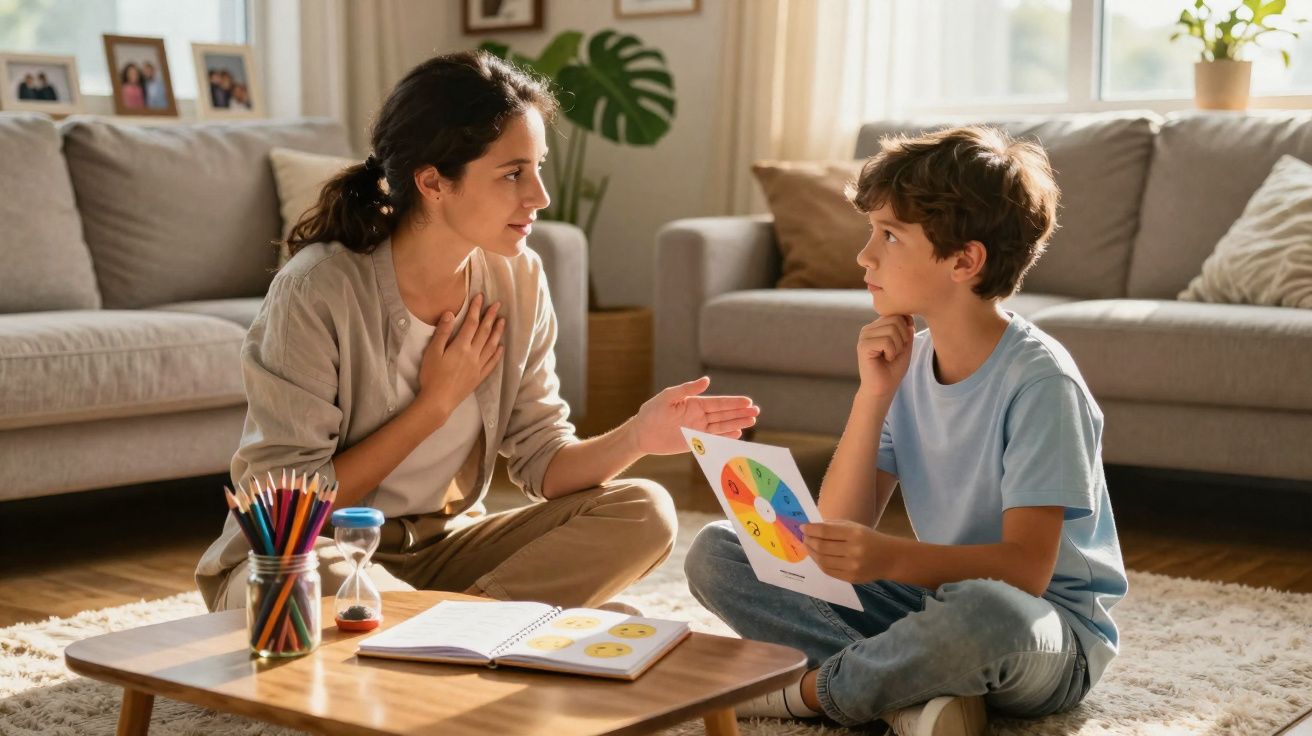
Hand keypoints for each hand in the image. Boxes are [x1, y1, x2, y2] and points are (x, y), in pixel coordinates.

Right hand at [416, 293, 504, 424]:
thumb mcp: (432, 352)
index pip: (471, 323)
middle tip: (498, 304)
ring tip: (502, 321)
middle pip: (484, 332)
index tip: (481, 297)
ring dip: (497, 332)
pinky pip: (492, 363)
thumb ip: (442, 333)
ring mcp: (478, 366)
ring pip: (491, 345)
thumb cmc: (432, 376)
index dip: (476, 309)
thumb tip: (450, 314)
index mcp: (461, 347)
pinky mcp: (479, 377)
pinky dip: (498, 353)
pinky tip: (501, 347)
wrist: (438, 401)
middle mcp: (473, 355)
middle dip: (491, 316)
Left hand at [630, 376, 759, 454]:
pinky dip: (725, 438)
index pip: (718, 403)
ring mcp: (698, 430)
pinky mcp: (694, 443)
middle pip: (724, 414)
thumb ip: (687, 389)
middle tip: (756, 412)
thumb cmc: (652, 411)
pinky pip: (713, 440)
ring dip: (736, 424)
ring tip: (752, 421)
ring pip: (722, 427)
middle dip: (740, 413)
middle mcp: (699, 416)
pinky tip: (737, 434)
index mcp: (695, 403)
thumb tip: (707, 380)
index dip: (734, 402)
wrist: (641, 433)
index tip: (748, 402)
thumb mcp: (668, 397)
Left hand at [801, 520, 898, 583]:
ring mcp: (852, 566)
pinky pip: (828, 571)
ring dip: (811, 553)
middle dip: (808, 541)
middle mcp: (853, 550)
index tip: (803, 527)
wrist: (889, 558)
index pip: (825, 531)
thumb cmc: (869, 539)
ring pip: (822, 560)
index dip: (811, 529)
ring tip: (808, 546)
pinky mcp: (851, 578)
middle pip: (822, 546)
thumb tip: (810, 528)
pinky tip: (817, 557)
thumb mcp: (855, 527)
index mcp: (854, 534)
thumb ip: (833, 526)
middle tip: (804, 537)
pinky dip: (819, 563)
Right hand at [857, 314, 914, 398]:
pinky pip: (886, 341)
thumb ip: (906, 330)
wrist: (883, 389)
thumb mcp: (905, 346)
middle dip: (903, 338)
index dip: (906, 328)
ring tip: (889, 357)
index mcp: (877, 326)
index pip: (897, 314)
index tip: (902, 345)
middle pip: (896, 319)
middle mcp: (868, 328)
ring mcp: (864, 336)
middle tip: (895, 352)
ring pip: (892, 330)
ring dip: (897, 347)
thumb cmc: (893, 369)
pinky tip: (885, 359)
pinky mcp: (863, 346)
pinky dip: (891, 352)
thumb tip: (908, 317)